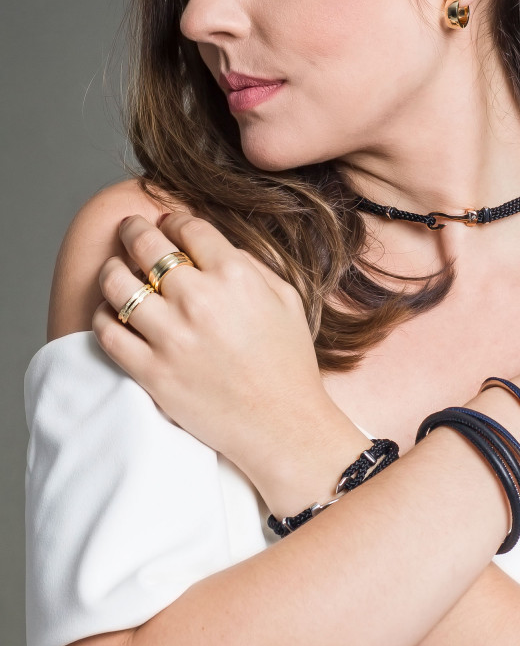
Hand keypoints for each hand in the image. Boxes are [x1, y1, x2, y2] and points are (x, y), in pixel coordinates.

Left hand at [92, 212, 331, 471]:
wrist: (282, 424)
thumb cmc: (288, 362)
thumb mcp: (287, 299)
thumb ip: (251, 265)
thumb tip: (214, 247)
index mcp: (236, 276)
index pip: (188, 227)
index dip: (174, 221)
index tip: (169, 225)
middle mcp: (199, 299)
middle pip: (146, 245)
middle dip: (133, 230)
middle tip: (130, 229)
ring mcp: (171, 337)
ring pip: (117, 284)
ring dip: (113, 270)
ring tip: (116, 270)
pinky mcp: (152, 372)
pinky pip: (107, 332)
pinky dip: (105, 315)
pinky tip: (114, 313)